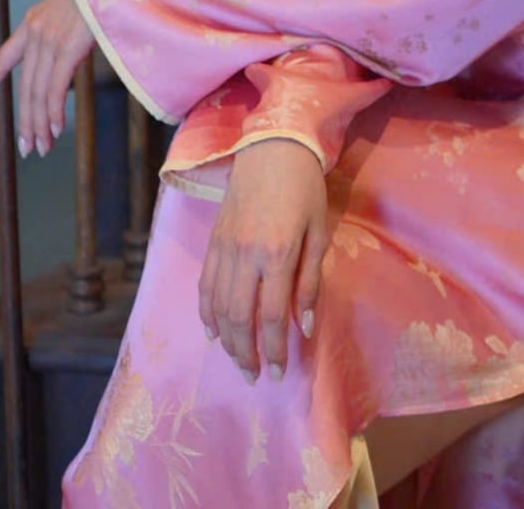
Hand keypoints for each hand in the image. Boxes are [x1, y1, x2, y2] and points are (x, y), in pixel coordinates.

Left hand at [0, 0, 94, 158]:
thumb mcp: (69, 16)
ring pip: (38, 92)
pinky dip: (53, 112)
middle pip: (25, 87)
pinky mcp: (69, 47)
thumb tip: (65, 72)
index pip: (1, 60)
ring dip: (40, 124)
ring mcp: (50, 40)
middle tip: (28, 147)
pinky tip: (55, 128)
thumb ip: (61, 41)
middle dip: (25, 121)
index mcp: (31, 25)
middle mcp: (35, 34)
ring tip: (42, 146)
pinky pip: (55, 87)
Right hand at [198, 138, 327, 384]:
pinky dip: (206, 312)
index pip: (271, 316)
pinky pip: (204, 285)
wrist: (274, 146)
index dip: (275, 349)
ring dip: (226, 341)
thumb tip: (305, 326)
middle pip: (239, 318)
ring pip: (217, 307)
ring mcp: (225, 247)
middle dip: (246, 354)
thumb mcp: (319, 232)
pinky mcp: (213, 239)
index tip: (280, 371)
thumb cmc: (306, 188)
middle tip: (254, 377)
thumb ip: (310, 280)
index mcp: (278, 253)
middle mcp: (245, 254)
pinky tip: (213, 331)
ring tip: (236, 361)